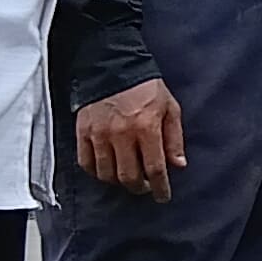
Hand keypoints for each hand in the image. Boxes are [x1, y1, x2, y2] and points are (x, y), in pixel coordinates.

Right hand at [75, 79, 186, 200]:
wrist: (112, 64)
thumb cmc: (145, 86)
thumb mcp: (170, 107)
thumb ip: (174, 138)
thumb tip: (178, 165)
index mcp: (146, 128)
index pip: (154, 169)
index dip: (160, 188)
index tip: (163, 196)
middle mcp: (122, 134)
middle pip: (129, 176)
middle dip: (139, 187)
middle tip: (146, 187)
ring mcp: (100, 134)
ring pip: (106, 174)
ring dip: (118, 182)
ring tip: (127, 177)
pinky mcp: (83, 131)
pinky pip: (86, 162)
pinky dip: (96, 172)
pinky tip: (106, 169)